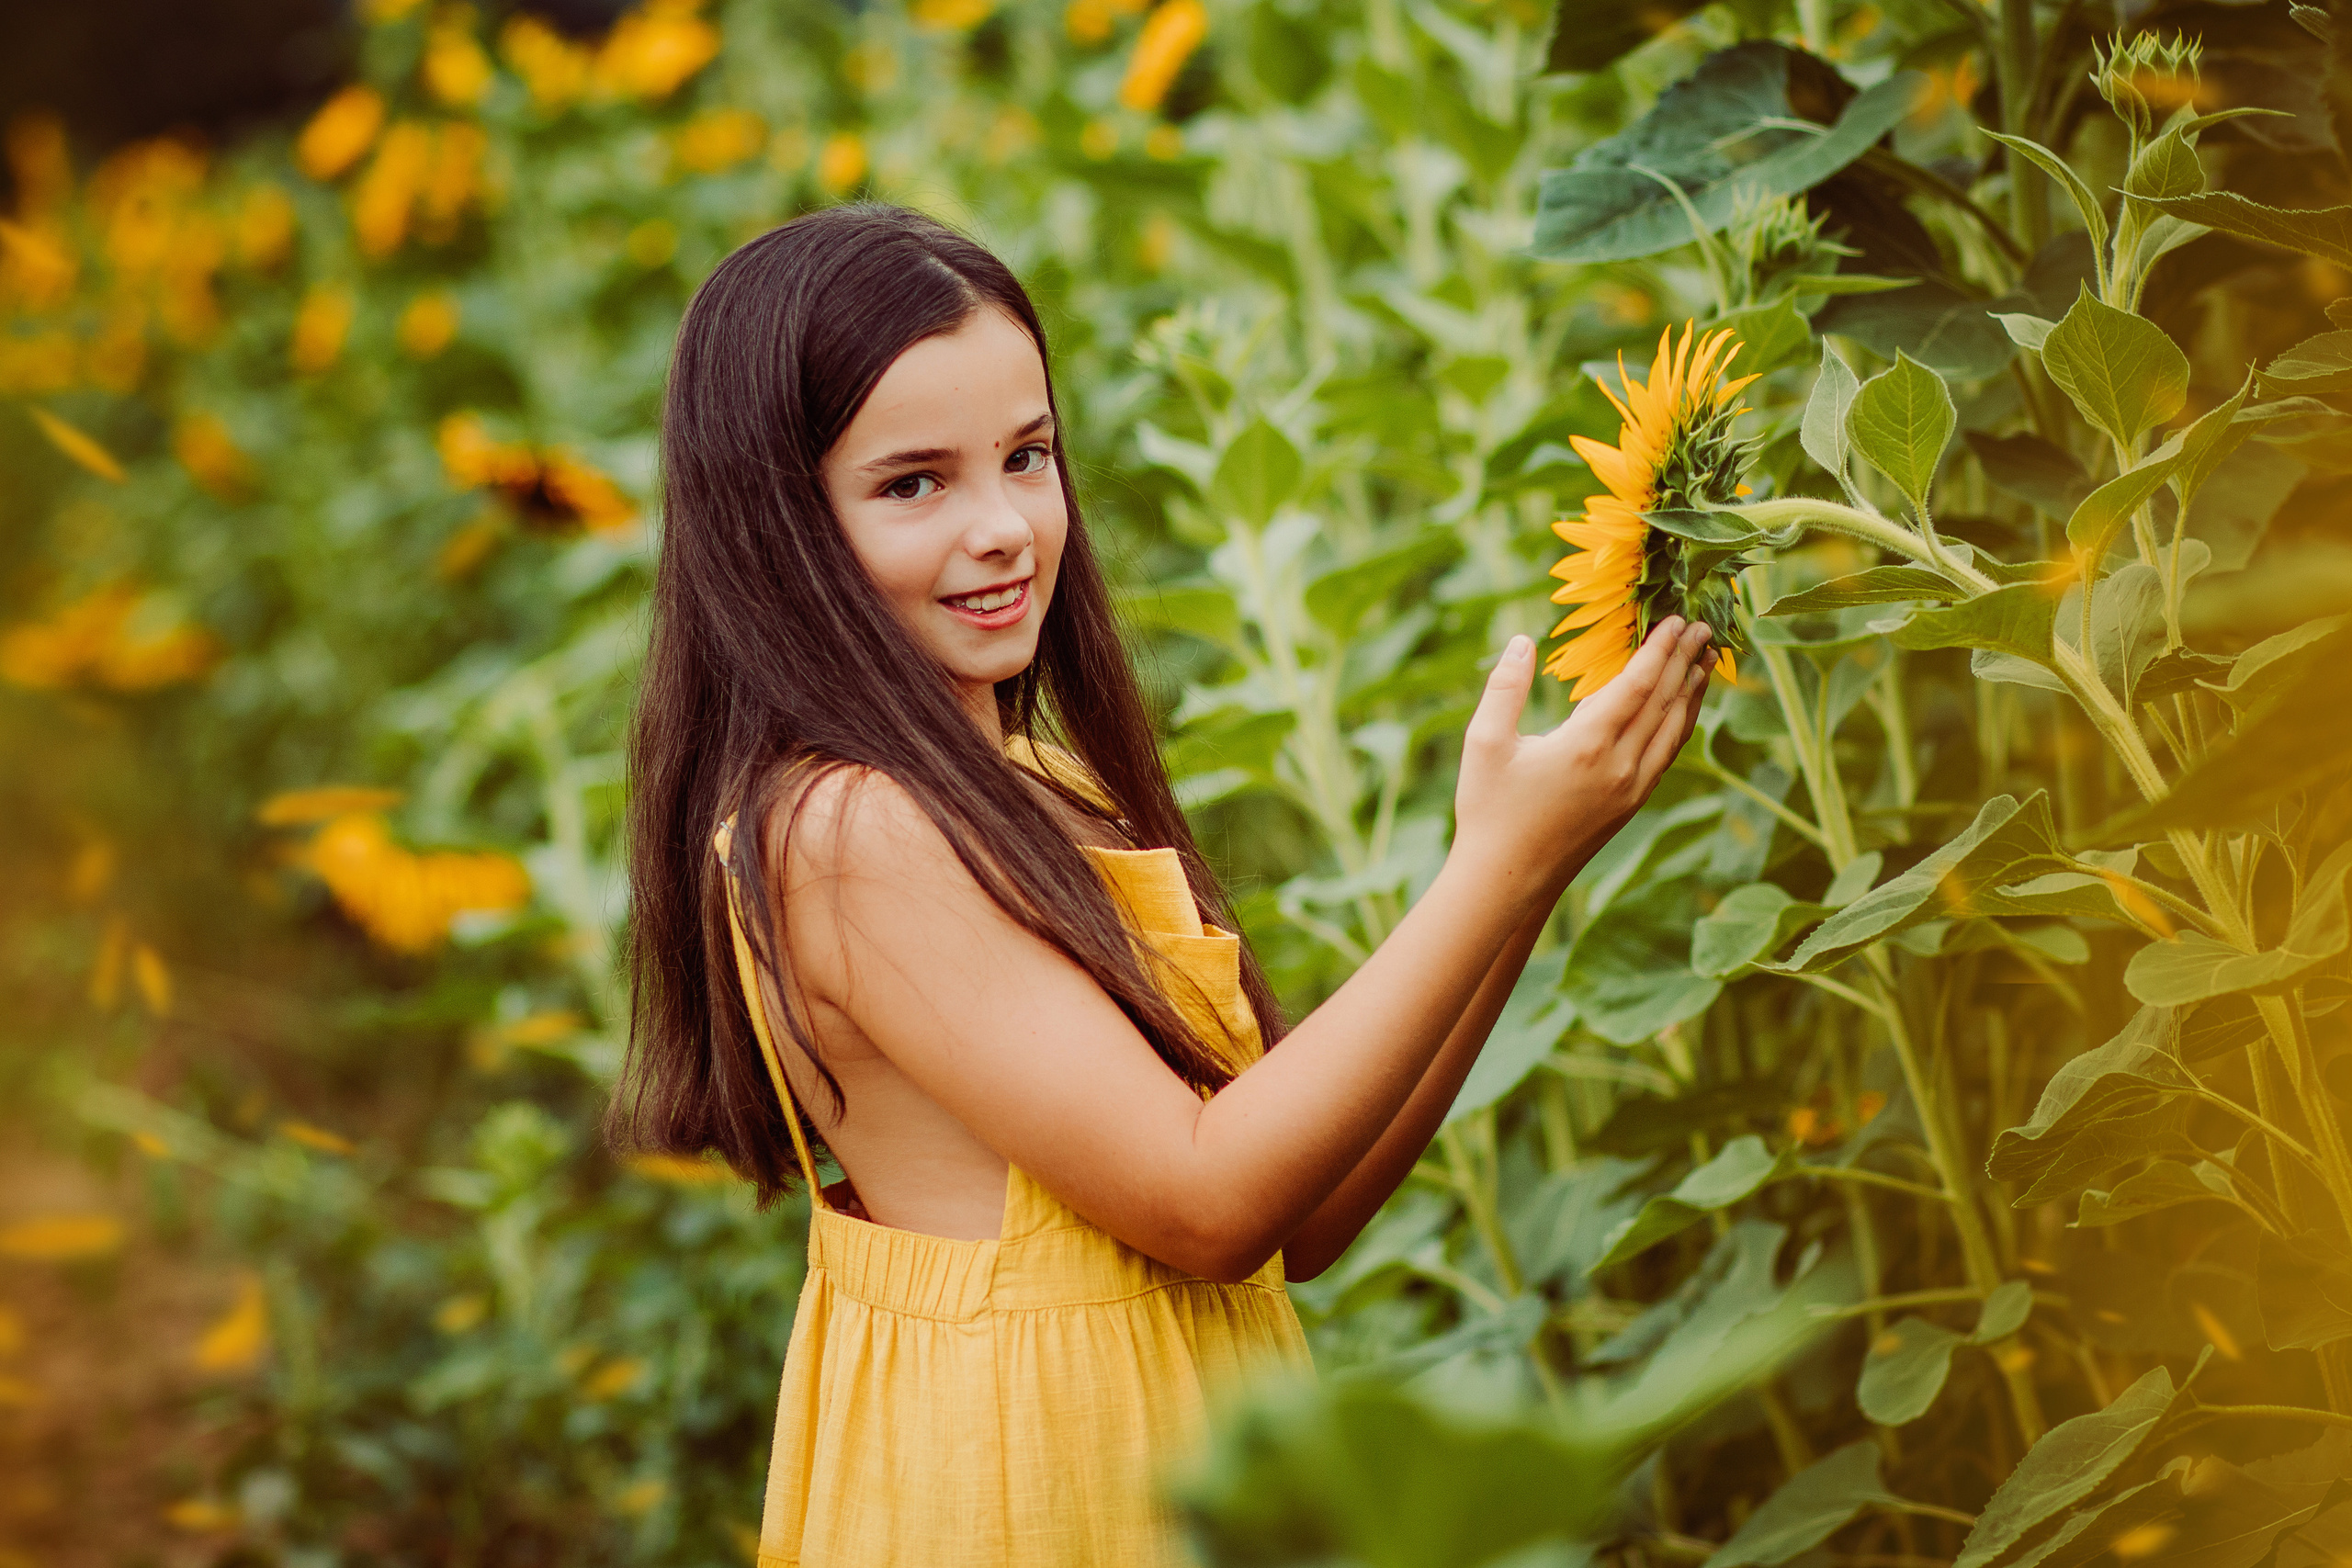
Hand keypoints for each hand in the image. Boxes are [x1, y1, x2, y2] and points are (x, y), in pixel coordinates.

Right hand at [1451, 618, 1713, 900]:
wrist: (1507, 879)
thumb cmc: (1489, 809)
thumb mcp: (1484, 742)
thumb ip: (1506, 688)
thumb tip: (1521, 641)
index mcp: (1587, 744)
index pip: (1638, 684)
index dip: (1661, 649)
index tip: (1679, 619)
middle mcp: (1620, 766)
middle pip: (1666, 702)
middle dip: (1686, 661)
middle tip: (1705, 627)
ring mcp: (1631, 789)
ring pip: (1674, 730)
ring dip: (1693, 692)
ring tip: (1707, 662)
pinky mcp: (1630, 805)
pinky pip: (1666, 755)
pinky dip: (1680, 724)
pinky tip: (1682, 711)